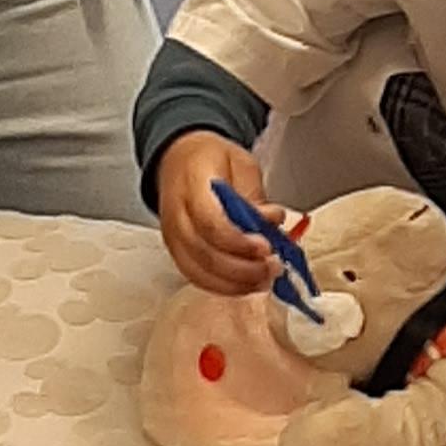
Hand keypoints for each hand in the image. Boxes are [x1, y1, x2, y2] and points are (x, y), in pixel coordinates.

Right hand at [158, 133, 287, 296]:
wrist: (179, 159)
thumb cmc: (211, 160)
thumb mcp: (241, 163)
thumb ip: (255, 195)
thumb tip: (271, 222)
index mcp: (192, 185)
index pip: (210, 223)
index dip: (239, 242)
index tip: (266, 246)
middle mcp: (176, 214)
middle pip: (205, 254)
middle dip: (243, 269)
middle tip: (273, 267)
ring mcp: (172, 237)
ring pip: (199, 272)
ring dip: (236, 283)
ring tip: (265, 279)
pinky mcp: (176, 252)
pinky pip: (196, 277)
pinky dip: (224, 286)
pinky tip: (247, 285)